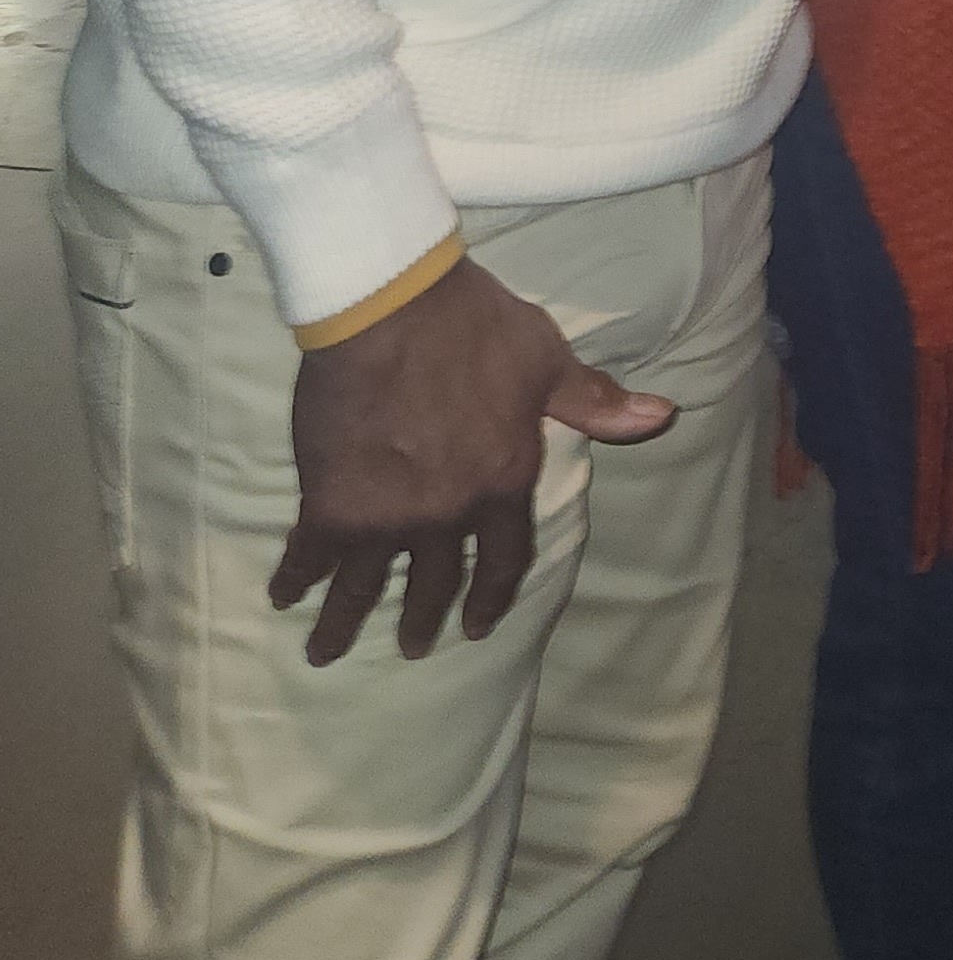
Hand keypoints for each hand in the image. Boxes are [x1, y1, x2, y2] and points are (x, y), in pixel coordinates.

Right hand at [270, 253, 675, 665]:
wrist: (392, 308)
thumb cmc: (476, 327)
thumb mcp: (547, 361)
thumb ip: (594, 401)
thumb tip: (662, 417)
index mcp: (503, 482)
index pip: (503, 558)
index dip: (491, 594)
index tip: (478, 624)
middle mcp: (448, 514)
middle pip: (433, 583)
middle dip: (421, 619)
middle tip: (412, 645)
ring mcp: (388, 517)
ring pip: (364, 587)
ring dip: (345, 622)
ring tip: (326, 652)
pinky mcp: (331, 505)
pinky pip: (312, 556)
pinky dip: (295, 578)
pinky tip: (284, 594)